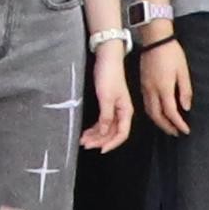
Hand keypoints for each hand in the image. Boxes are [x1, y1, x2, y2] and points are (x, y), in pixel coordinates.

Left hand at [80, 42, 132, 156]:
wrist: (106, 59)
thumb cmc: (108, 76)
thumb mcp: (106, 97)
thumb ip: (106, 116)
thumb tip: (103, 132)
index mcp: (126, 111)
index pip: (121, 133)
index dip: (112, 143)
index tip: (101, 150)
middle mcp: (122, 112)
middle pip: (112, 132)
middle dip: (100, 140)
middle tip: (85, 145)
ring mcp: (114, 108)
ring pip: (106, 127)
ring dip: (95, 135)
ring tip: (82, 140)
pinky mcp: (107, 103)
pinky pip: (102, 120)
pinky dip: (94, 127)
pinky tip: (86, 132)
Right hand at [129, 30, 194, 141]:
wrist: (155, 39)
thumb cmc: (171, 53)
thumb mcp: (183, 71)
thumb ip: (185, 91)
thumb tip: (186, 107)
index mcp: (164, 87)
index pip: (171, 112)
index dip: (178, 123)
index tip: (185, 130)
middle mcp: (152, 90)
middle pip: (157, 115)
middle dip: (167, 126)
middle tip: (176, 133)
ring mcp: (145, 87)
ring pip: (149, 111)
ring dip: (158, 121)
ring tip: (168, 126)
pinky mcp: (142, 83)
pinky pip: (146, 103)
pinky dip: (152, 112)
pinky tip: (158, 113)